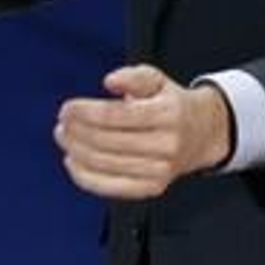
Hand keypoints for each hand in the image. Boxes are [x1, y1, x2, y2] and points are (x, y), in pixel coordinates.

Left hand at [54, 64, 231, 200]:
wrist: (202, 134)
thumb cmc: (172, 105)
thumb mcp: (157, 79)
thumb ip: (133, 76)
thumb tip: (110, 81)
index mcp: (167, 115)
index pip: (116, 116)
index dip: (85, 112)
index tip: (67, 108)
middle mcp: (166, 145)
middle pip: (107, 141)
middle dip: (76, 131)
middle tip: (62, 122)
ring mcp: (159, 171)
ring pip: (105, 164)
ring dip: (76, 151)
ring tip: (64, 137)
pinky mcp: (151, 188)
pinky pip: (111, 187)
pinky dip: (85, 177)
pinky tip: (72, 162)